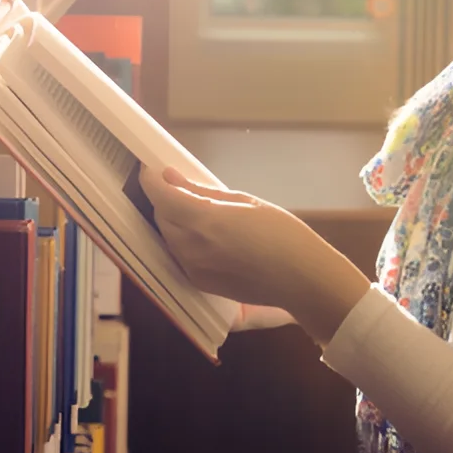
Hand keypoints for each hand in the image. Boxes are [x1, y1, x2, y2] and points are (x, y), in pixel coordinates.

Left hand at [135, 164, 371, 345]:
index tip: (150, 169)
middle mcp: (191, 247)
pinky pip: (179, 255)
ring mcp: (192, 268)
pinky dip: (183, 241)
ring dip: (173, 221)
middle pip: (161, 217)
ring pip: (168, 237)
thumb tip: (172, 177)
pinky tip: (204, 235)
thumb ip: (203, 191)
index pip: (161, 196)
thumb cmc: (282, 233)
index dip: (151, 180)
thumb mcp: (244, 202)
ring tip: (194, 211)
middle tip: (179, 188)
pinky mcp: (198, 283)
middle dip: (164, 200)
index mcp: (204, 221)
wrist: (302, 280)